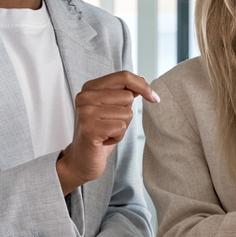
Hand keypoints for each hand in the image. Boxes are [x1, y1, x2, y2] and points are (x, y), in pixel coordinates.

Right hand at [56, 71, 158, 194]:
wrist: (81, 159)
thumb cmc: (99, 133)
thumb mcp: (111, 108)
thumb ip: (123, 92)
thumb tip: (143, 80)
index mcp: (90, 87)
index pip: (124, 76)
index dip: (142, 85)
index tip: (154, 97)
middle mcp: (85, 96)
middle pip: (127, 96)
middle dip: (126, 114)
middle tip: (109, 124)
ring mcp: (86, 112)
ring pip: (126, 113)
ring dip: (122, 127)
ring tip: (106, 133)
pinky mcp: (90, 128)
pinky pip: (121, 127)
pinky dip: (118, 137)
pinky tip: (104, 140)